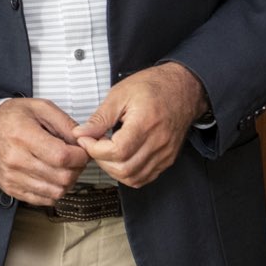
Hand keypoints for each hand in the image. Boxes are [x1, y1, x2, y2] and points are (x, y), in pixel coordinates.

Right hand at [0, 97, 91, 205]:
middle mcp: (16, 159)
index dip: (80, 156)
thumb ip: (64, 122)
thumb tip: (83, 139)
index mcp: (23, 136)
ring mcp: (12, 177)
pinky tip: (53, 178)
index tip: (82, 151)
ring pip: (55, 192)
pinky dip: (53, 192)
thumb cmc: (10, 118)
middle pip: (62, 177)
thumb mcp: (39, 108)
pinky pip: (43, 200)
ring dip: (67, 182)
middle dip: (77, 169)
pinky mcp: (11, 189)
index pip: (62, 157)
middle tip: (75, 159)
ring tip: (64, 168)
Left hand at [77, 63, 207, 187]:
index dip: (95, 149)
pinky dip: (128, 174)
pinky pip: (145, 178)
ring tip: (106, 151)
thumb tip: (81, 133)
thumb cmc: (155, 87)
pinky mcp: (168, 159)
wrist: (183, 89)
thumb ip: (100, 117)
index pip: (117, 151)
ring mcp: (165, 153)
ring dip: (113, 169)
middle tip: (94, 145)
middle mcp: (158, 142)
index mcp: (146, 123)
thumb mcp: (121, 94)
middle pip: (124, 168)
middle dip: (101, 160)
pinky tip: (120, 159)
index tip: (86, 139)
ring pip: (133, 178)